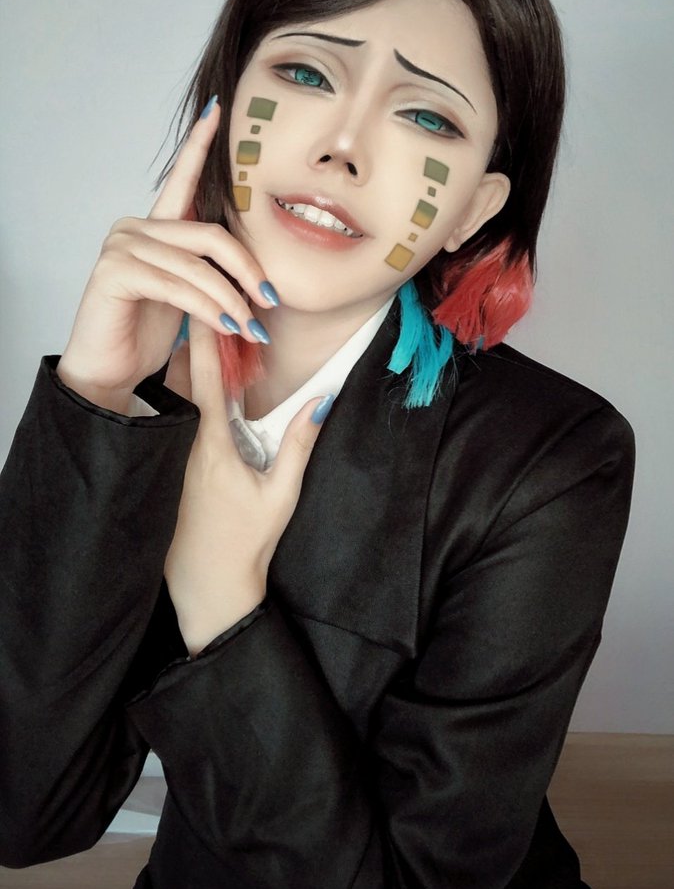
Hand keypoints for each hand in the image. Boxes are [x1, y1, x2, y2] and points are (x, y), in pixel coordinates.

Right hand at [56, 99, 276, 412]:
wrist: (108, 372)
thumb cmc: (145, 334)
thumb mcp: (189, 296)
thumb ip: (210, 272)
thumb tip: (258, 276)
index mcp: (155, 227)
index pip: (182, 180)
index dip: (200, 145)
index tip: (218, 112)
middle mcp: (134, 227)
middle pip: (209, 234)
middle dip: (246, 270)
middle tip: (268, 302)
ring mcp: (121, 245)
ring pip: (197, 265)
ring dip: (231, 300)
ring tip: (250, 328)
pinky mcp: (115, 271)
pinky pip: (177, 285)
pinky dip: (206, 307)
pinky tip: (223, 326)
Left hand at [164, 316, 331, 655]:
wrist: (209, 590)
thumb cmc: (247, 544)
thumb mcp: (282, 494)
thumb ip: (300, 444)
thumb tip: (323, 398)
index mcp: (210, 445)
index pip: (203, 378)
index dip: (202, 336)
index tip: (203, 299)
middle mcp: (181, 444)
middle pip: (178, 379)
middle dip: (189, 339)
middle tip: (200, 299)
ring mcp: (168, 457)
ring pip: (170, 398)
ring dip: (182, 365)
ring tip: (195, 327)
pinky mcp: (163, 471)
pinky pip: (168, 421)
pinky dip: (178, 394)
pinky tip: (184, 379)